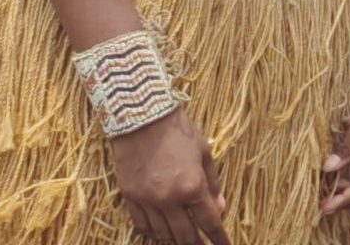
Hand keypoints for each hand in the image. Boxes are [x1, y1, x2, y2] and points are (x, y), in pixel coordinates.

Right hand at [109, 108, 230, 244]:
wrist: (141, 117)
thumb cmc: (178, 131)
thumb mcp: (205, 154)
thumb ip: (212, 185)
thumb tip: (220, 209)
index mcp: (192, 186)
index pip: (209, 222)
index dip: (219, 239)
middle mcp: (168, 198)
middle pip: (185, 235)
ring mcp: (146, 200)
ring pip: (161, 234)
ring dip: (174, 240)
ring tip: (185, 241)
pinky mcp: (129, 197)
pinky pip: (141, 224)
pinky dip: (153, 232)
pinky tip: (161, 233)